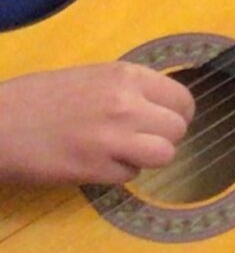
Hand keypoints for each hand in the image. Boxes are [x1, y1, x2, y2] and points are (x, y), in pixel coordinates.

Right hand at [0, 63, 193, 185]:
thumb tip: (158, 106)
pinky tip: (97, 164)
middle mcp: (126, 104)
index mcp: (126, 76)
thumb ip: (128, 89)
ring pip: (163, 155)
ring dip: (147, 159)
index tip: (163, 122)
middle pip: (177, 129)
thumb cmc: (37, 97)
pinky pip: (130, 176)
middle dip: (164, 138)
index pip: (181, 99)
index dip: (177, 115)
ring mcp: (111, 138)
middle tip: (141, 141)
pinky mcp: (93, 168)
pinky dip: (119, 174)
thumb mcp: (91, 78)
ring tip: (124, 154)